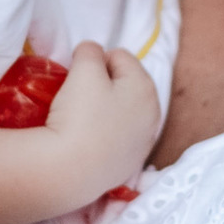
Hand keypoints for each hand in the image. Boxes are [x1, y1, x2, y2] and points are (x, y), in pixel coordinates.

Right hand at [44, 41, 160, 196]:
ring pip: (123, 112)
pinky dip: (106, 132)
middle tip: (80, 96)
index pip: (120, 56)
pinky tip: (89, 139)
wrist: (70, 171)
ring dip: (106, 108)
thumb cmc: (79, 114)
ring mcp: (143, 142)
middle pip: (125, 85)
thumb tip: (93, 52)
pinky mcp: (130, 164)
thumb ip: (91, 52)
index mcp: (146, 86)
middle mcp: (153, 114)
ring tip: (83, 119)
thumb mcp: (84, 71)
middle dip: (104, 84)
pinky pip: (118, 136)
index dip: (95, 61)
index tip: (78, 78)